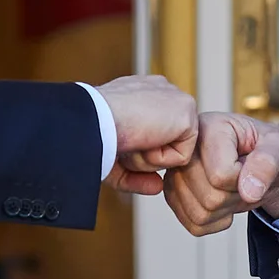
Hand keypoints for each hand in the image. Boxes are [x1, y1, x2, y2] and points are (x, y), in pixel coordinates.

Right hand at [98, 75, 198, 194]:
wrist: (92, 120)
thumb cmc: (91, 136)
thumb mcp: (111, 157)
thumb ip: (135, 174)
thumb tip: (158, 186)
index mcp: (141, 94)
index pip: (154, 130)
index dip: (138, 150)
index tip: (116, 146)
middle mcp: (162, 91)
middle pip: (166, 143)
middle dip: (143, 157)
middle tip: (121, 144)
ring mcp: (176, 99)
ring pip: (174, 151)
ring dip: (149, 159)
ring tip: (131, 141)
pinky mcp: (187, 112)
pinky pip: (181, 157)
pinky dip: (159, 159)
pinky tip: (143, 141)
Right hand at [164, 112, 278, 235]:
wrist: (269, 164)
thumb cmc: (273, 150)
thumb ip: (267, 163)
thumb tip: (249, 191)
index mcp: (208, 127)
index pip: (220, 175)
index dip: (243, 179)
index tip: (251, 163)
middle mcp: (186, 149)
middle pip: (209, 197)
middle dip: (237, 195)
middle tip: (247, 178)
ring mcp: (176, 173)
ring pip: (200, 214)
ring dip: (228, 209)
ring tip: (236, 187)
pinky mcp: (175, 195)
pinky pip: (194, 225)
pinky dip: (217, 221)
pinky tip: (225, 201)